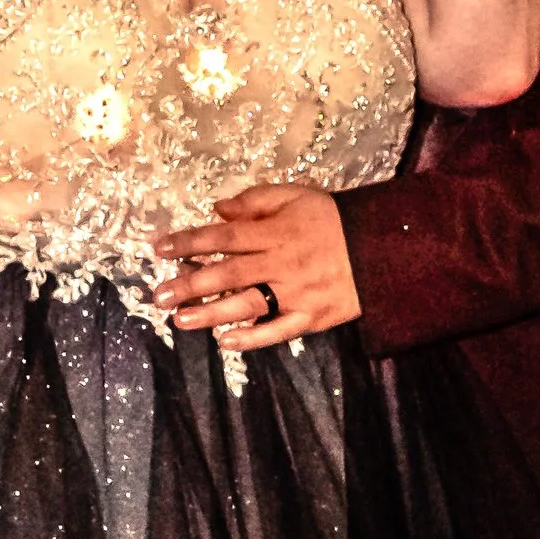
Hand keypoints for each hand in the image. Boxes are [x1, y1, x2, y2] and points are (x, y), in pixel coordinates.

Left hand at [152, 185, 360, 350]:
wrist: (381, 247)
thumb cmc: (331, 219)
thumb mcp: (296, 196)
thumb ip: (256, 201)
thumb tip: (218, 209)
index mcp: (275, 232)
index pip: (224, 237)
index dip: (190, 242)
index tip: (160, 249)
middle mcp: (281, 263)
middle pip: (228, 274)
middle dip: (190, 284)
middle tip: (158, 296)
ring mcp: (296, 293)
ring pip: (247, 304)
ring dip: (211, 314)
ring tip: (180, 321)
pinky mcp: (311, 316)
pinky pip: (278, 331)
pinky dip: (252, 338)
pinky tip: (225, 342)